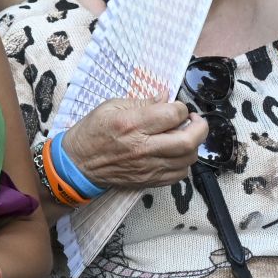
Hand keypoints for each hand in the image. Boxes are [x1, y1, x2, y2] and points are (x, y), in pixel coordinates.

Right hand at [63, 98, 206, 190]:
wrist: (78, 164)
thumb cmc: (92, 132)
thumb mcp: (111, 106)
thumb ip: (142, 102)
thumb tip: (166, 96)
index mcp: (131, 124)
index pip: (172, 115)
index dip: (180, 108)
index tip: (175, 106)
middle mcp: (142, 148)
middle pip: (188, 141)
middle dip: (199, 127)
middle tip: (193, 120)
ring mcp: (147, 167)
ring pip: (188, 159)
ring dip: (192, 145)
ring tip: (183, 135)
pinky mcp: (148, 181)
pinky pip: (179, 175)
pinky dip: (183, 162)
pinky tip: (174, 152)